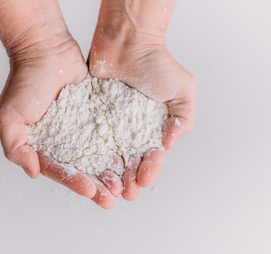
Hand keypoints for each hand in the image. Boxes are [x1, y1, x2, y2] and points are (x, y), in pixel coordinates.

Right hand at [0, 33, 119, 207]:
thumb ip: (15, 147)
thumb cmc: (23, 81)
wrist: (45, 49)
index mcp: (42, 147)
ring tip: (125, 188)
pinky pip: (110, 135)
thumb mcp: (9, 116)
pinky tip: (131, 160)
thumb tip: (33, 172)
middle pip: (82, 170)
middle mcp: (62, 142)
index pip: (59, 170)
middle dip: (97, 186)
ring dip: (111, 174)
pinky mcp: (97, 117)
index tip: (91, 190)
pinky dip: (120, 149)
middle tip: (112, 199)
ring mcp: (81, 130)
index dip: (75, 182)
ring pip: (99, 157)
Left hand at [89, 26, 196, 200]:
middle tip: (124, 194)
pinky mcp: (89, 118)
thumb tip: (168, 144)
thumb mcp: (183, 91)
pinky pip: (87, 140)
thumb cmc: (158, 63)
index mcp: (151, 130)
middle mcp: (129, 132)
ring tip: (107, 189)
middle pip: (127, 162)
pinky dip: (88, 156)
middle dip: (127, 180)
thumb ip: (183, 119)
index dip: (148, 170)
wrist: (127, 41)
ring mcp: (108, 126)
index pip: (150, 157)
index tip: (144, 182)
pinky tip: (88, 169)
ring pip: (107, 157)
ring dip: (108, 176)